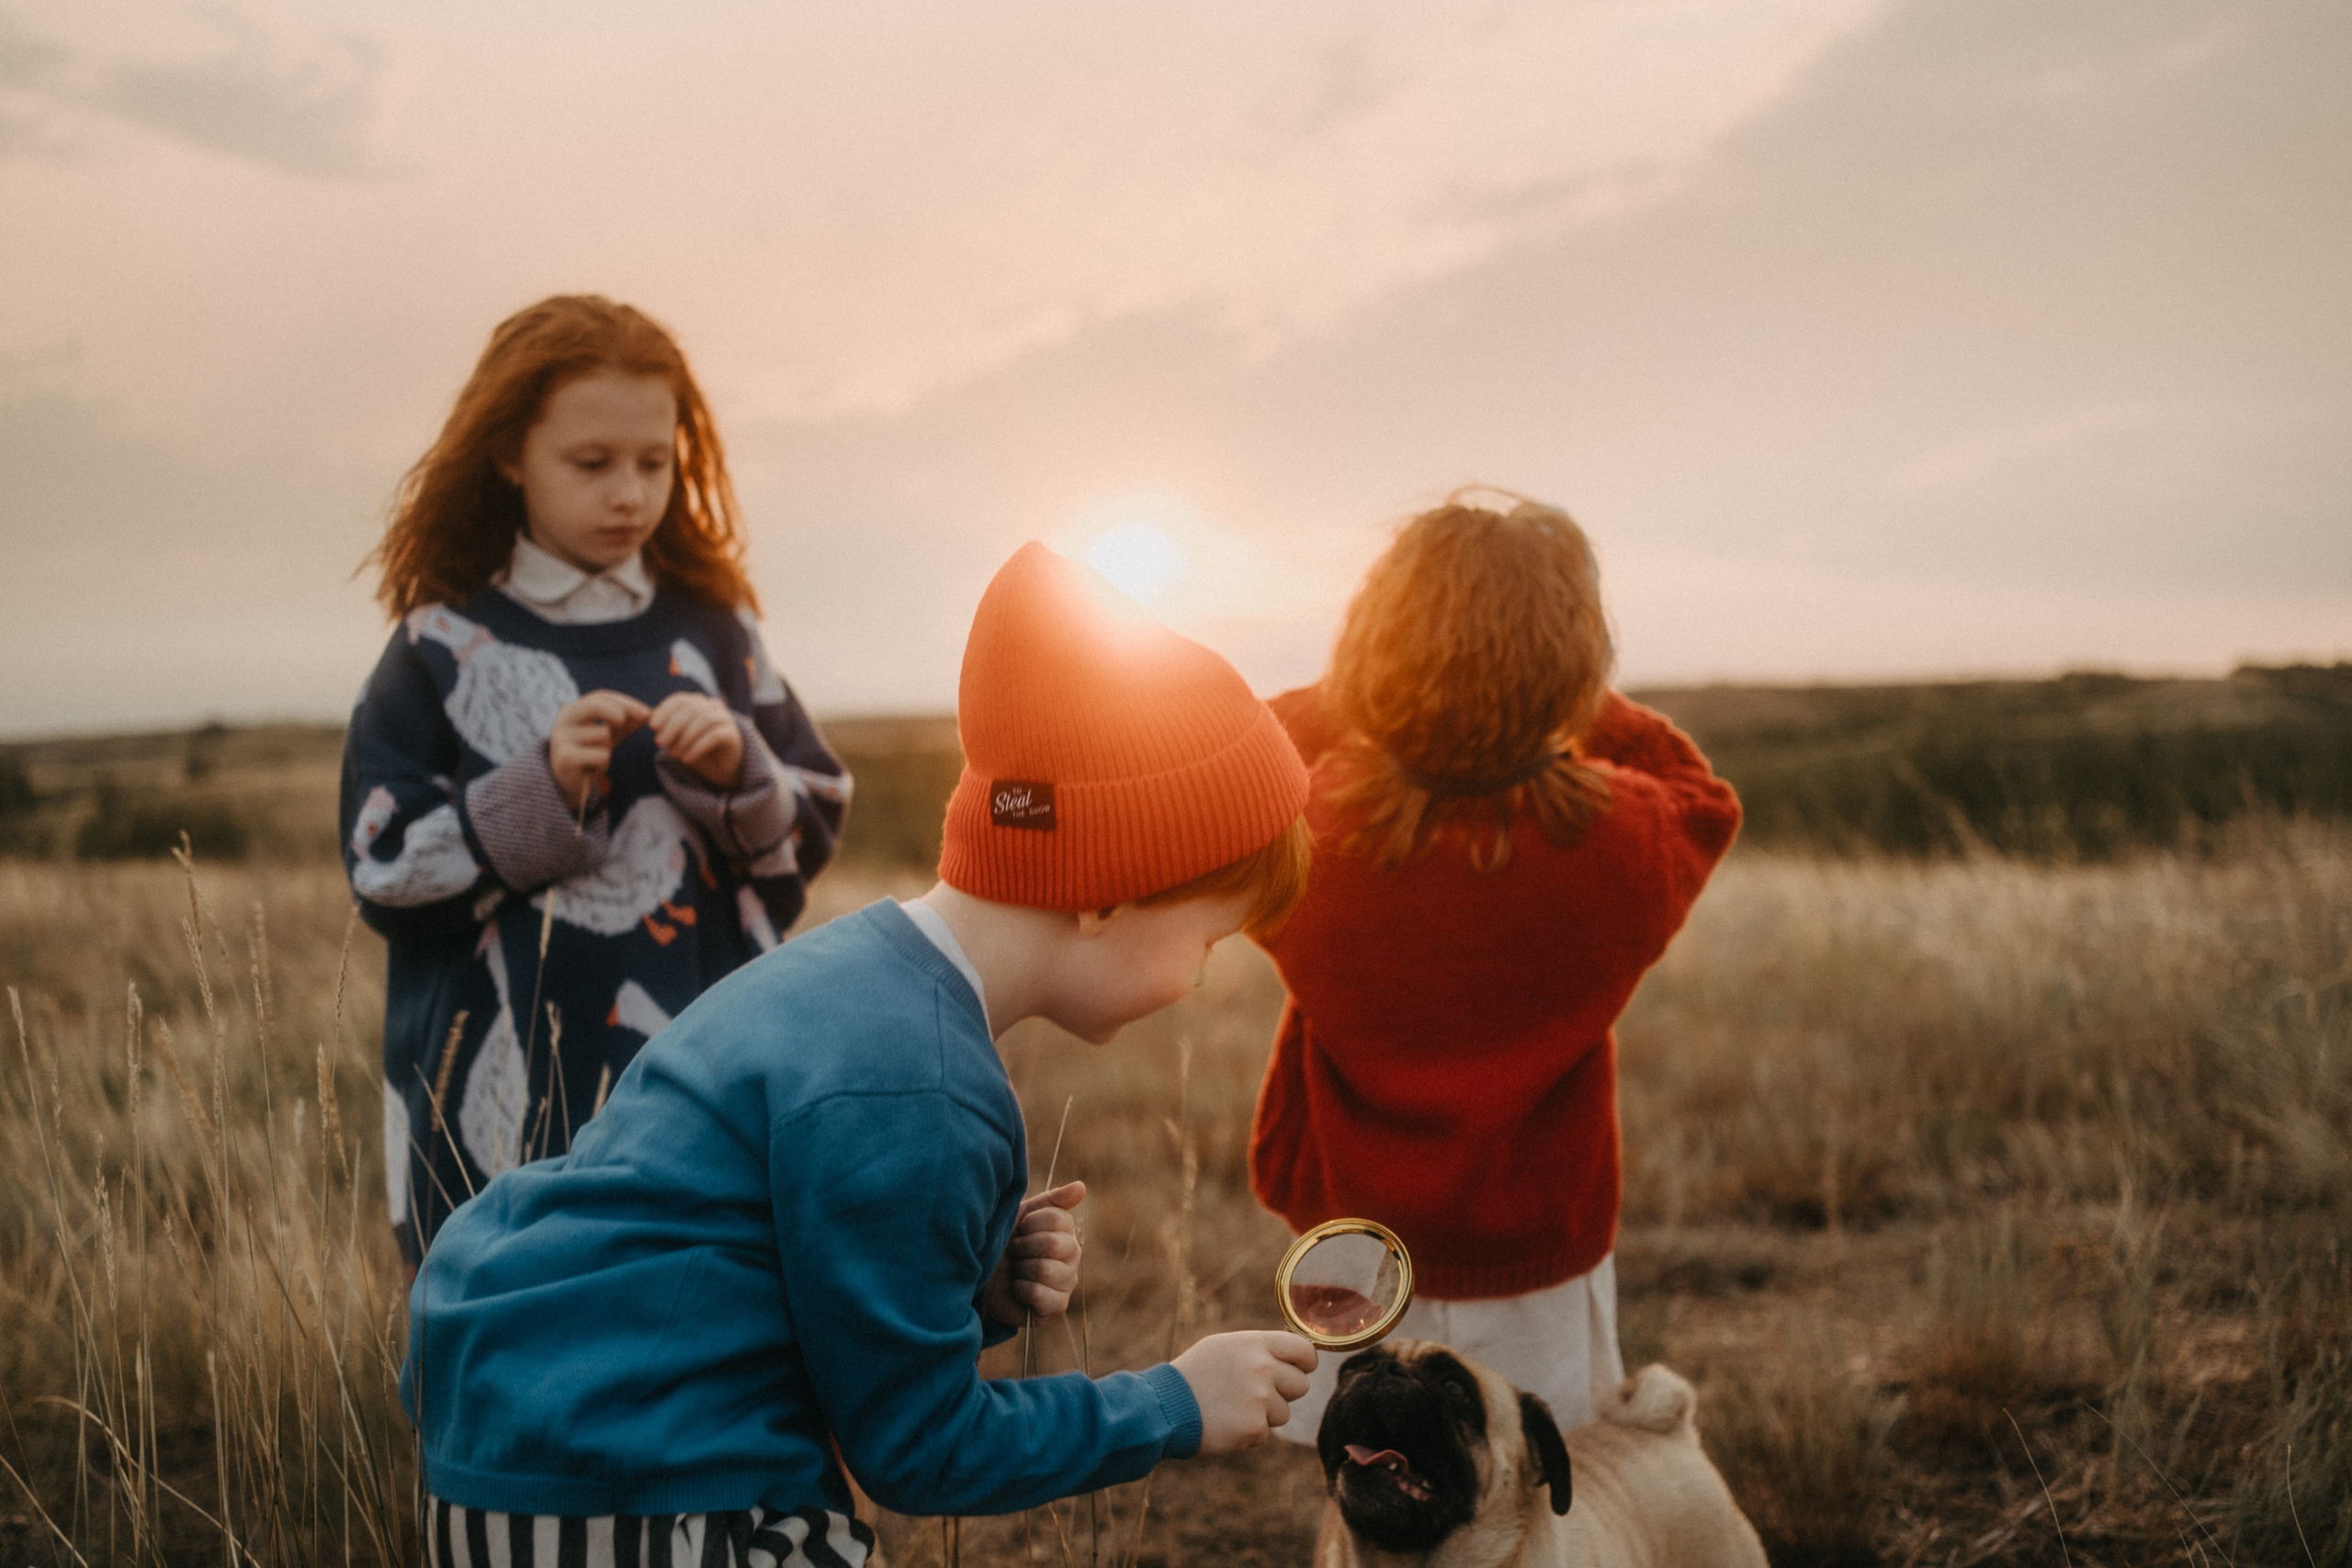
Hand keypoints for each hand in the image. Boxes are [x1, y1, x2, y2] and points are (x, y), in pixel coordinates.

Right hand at [549, 691, 650, 813]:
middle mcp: (563, 720)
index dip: (625, 702)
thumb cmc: (590, 755)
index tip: (647, 712)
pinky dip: (603, 763)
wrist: (569, 784)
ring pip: (603, 734)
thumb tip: (649, 712)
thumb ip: (626, 722)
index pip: (600, 697)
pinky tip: (591, 769)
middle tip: (633, 724)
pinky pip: (601, 754)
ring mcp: (562, 738)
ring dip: (609, 748)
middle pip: (595, 705)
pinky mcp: (565, 758)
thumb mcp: (609, 735)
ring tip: (597, 758)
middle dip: (620, 712)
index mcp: (572, 710)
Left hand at [650, 693, 745, 789]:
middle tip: (660, 743)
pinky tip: (687, 759)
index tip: (652, 726)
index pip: (680, 700)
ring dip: (685, 738)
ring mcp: (725, 718)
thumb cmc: (696, 748)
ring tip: (673, 754)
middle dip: (672, 726)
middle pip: (691, 709)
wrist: (722, 766)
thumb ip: (667, 727)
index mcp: (697, 702)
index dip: (665, 711)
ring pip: (703, 721)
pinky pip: (714, 736)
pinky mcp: (732, 734)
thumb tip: (650, 722)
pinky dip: (697, 748)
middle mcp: (712, 706)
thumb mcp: (678, 737)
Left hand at [981, 1181, 1085, 1326]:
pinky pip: (1042, 1295)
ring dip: (1021, 1270)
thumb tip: (1081, 1187)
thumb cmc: (1002, 1241)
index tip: (1020, 1231)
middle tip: (1015, 1252)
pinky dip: (1022, 1291)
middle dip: (1023, 1247)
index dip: (1030, 1224)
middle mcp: (1073, 1255)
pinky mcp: (1056, 1307)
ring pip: (1045, 1270)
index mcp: (1066, 1231)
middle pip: (1053, 1244)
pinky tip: (1017, 1289)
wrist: (980, 1273)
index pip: (1057, 1219)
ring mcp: (1067, 1282)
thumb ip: (1053, 1201)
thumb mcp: (1022, 1215)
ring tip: (1016, 1271)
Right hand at [1171, 1331, 1316, 1455]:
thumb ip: (1258, 1350)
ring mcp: (1260, 1398)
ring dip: (1264, 1415)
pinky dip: (1249, 1434)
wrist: (1164, 1408)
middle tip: (1255, 1395)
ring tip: (1232, 1409)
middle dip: (1284, 1393)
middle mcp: (1262, 1367)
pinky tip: (1225, 1424)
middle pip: (1301, 1385)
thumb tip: (1291, 1357)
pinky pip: (1265, 1433)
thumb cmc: (1193, 1376)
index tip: (1299, 1370)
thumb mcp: (1223, 1348)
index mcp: (1254, 1343)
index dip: (1305, 1363)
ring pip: (1284, 1412)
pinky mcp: (1255, 1426)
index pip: (1304, 1350)